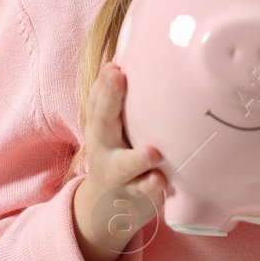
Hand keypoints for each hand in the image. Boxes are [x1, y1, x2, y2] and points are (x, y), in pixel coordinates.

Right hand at [71, 63, 165, 260]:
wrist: (105, 207)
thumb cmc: (117, 152)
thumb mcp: (111, 126)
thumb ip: (116, 96)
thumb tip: (127, 53)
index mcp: (101, 126)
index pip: (98, 99)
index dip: (104, 82)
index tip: (115, 66)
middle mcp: (105, 147)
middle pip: (102, 122)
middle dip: (109, 99)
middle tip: (118, 77)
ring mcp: (120, 173)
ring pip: (125, 165)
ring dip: (137, 158)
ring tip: (153, 152)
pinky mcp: (136, 196)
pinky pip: (143, 193)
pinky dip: (151, 189)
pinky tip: (162, 183)